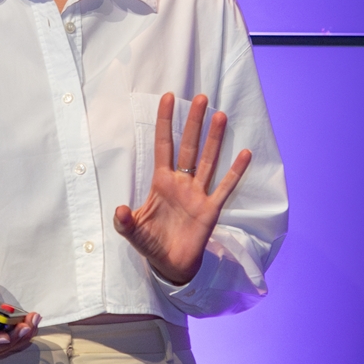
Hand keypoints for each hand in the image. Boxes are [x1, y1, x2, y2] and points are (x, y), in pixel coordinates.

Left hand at [114, 93, 250, 284]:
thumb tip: (119, 210)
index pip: (163, 145)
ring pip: (207, 160)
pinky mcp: (211, 209)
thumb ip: (124, 222)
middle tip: (201, 97)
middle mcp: (181, 182)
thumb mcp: (132, 232)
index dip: (165, 122)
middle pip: (188, 146)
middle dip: (193, 122)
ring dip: (214, 139)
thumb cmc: (151, 243)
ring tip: (220, 115)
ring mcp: (198, 194)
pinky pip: (225, 188)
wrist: (171, 265)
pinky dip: (235, 172)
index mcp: (161, 182)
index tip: (167, 97)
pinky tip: (244, 153)